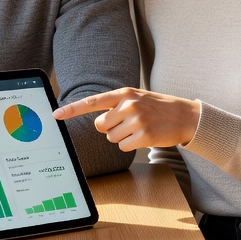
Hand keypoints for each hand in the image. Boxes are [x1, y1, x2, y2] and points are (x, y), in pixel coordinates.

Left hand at [53, 87, 200, 151]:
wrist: (185, 116)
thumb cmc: (157, 108)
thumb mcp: (137, 98)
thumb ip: (116, 105)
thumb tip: (98, 122)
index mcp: (124, 93)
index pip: (92, 102)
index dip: (72, 110)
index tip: (55, 115)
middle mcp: (128, 105)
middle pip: (100, 126)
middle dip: (110, 128)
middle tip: (128, 123)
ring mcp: (136, 120)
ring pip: (111, 138)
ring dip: (123, 137)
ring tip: (140, 128)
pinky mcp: (143, 136)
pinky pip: (123, 147)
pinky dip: (131, 145)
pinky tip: (145, 137)